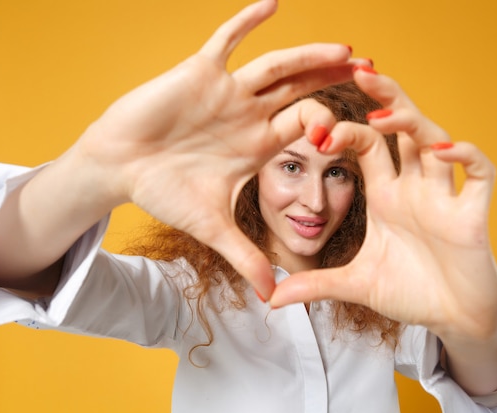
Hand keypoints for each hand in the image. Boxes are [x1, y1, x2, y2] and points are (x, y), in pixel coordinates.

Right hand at [70, 0, 366, 296]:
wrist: (119, 167)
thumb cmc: (162, 191)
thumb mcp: (211, 226)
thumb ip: (245, 257)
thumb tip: (273, 297)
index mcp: (259, 144)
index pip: (310, 128)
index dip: (336, 128)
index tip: (364, 132)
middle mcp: (250, 113)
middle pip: (304, 92)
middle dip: (337, 83)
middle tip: (377, 74)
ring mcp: (228, 91)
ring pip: (277, 67)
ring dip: (309, 56)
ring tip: (345, 49)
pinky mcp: (199, 72)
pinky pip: (227, 41)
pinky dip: (246, 24)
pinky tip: (272, 4)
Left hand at [270, 69, 496, 341]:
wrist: (451, 319)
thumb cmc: (409, 292)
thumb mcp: (355, 284)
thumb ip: (315, 285)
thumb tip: (271, 297)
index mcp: (386, 194)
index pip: (365, 144)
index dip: (343, 130)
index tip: (316, 133)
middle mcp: (413, 187)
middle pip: (402, 127)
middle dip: (385, 97)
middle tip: (359, 72)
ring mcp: (443, 197)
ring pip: (436, 140)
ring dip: (413, 122)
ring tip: (384, 114)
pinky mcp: (472, 214)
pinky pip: (478, 173)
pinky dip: (465, 156)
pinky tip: (442, 151)